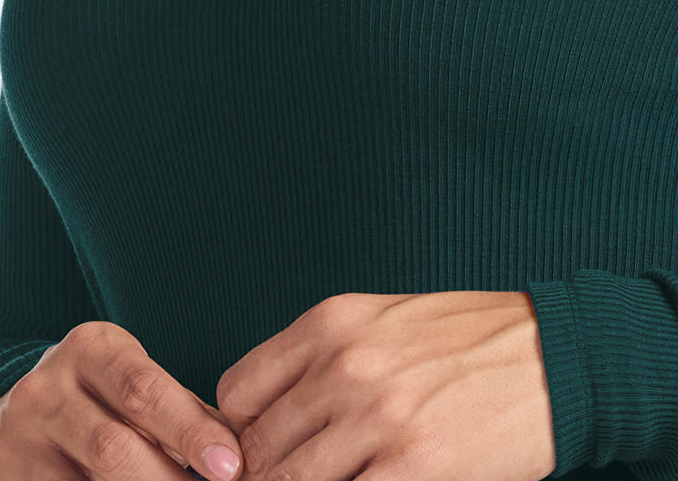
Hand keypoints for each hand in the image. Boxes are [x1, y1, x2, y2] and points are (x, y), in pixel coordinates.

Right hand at [0, 320, 244, 480]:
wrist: (26, 410)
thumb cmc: (103, 393)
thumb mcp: (134, 380)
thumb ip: (178, 409)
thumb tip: (234, 446)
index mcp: (91, 349)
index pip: (144, 390)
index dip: (190, 430)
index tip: (229, 465)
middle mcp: (47, 388)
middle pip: (114, 446)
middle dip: (168, 480)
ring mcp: (18, 438)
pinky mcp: (4, 478)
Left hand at [216, 291, 555, 480]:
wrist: (549, 355)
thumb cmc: (464, 338)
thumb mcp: (381, 321)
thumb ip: (321, 359)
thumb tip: (271, 415)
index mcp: (330, 323)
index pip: (237, 391)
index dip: (240, 432)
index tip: (259, 451)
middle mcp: (344, 365)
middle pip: (258, 446)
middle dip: (264, 475)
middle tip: (287, 478)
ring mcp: (376, 418)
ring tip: (334, 478)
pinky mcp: (414, 467)